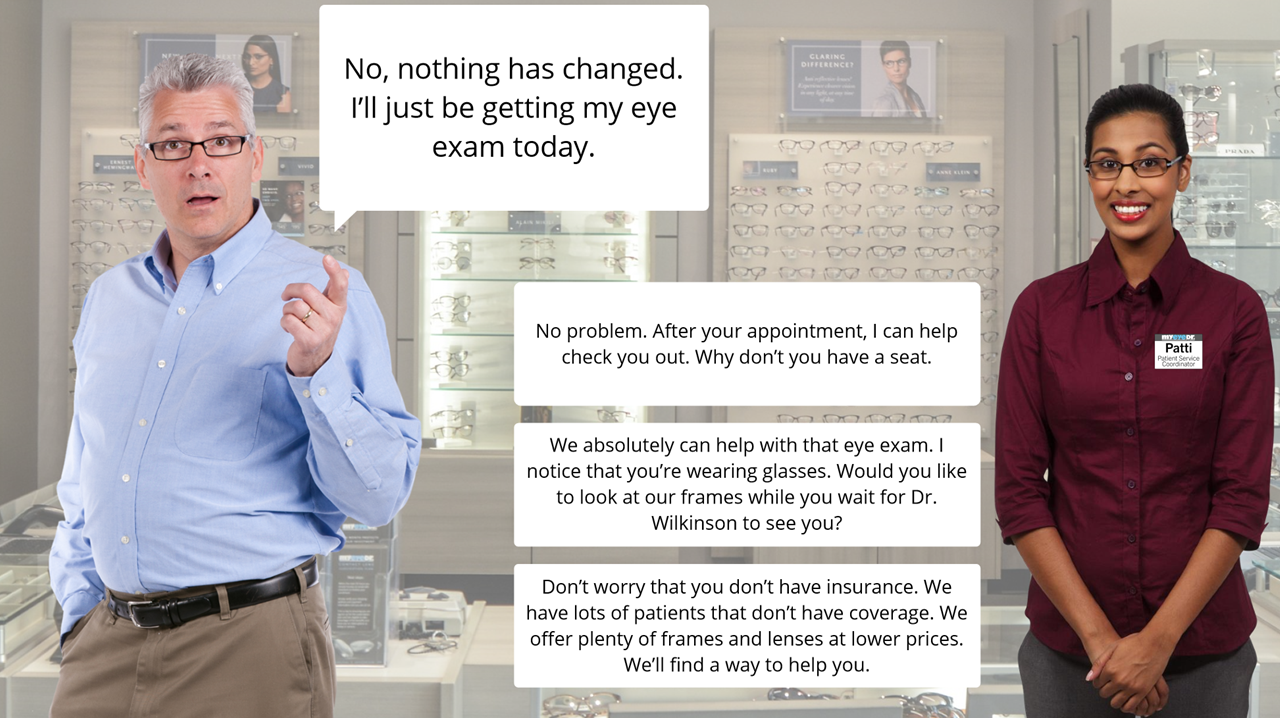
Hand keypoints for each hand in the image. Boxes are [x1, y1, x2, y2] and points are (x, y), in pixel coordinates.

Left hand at [281, 254, 347, 376]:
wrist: (316, 361)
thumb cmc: (320, 330)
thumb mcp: (330, 309)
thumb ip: (334, 290)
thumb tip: (345, 272)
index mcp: (339, 306)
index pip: (339, 285)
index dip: (334, 271)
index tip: (327, 258)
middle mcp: (334, 317)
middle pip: (307, 290)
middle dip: (291, 290)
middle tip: (287, 295)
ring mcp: (323, 330)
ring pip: (295, 306)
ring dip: (286, 310)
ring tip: (291, 318)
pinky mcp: (309, 341)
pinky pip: (288, 321)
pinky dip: (284, 323)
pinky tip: (289, 328)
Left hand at [1088, 631, 1172, 712]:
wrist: (1154, 643)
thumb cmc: (1134, 643)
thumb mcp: (1111, 649)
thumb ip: (1098, 664)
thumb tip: (1088, 678)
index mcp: (1110, 669)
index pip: (1097, 683)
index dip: (1099, 682)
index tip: (1102, 681)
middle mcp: (1119, 680)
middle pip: (1105, 694)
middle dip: (1105, 690)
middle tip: (1109, 687)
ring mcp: (1132, 687)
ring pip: (1116, 702)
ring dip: (1115, 699)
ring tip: (1117, 694)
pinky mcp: (1143, 691)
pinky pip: (1131, 706)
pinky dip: (1127, 706)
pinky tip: (1126, 701)